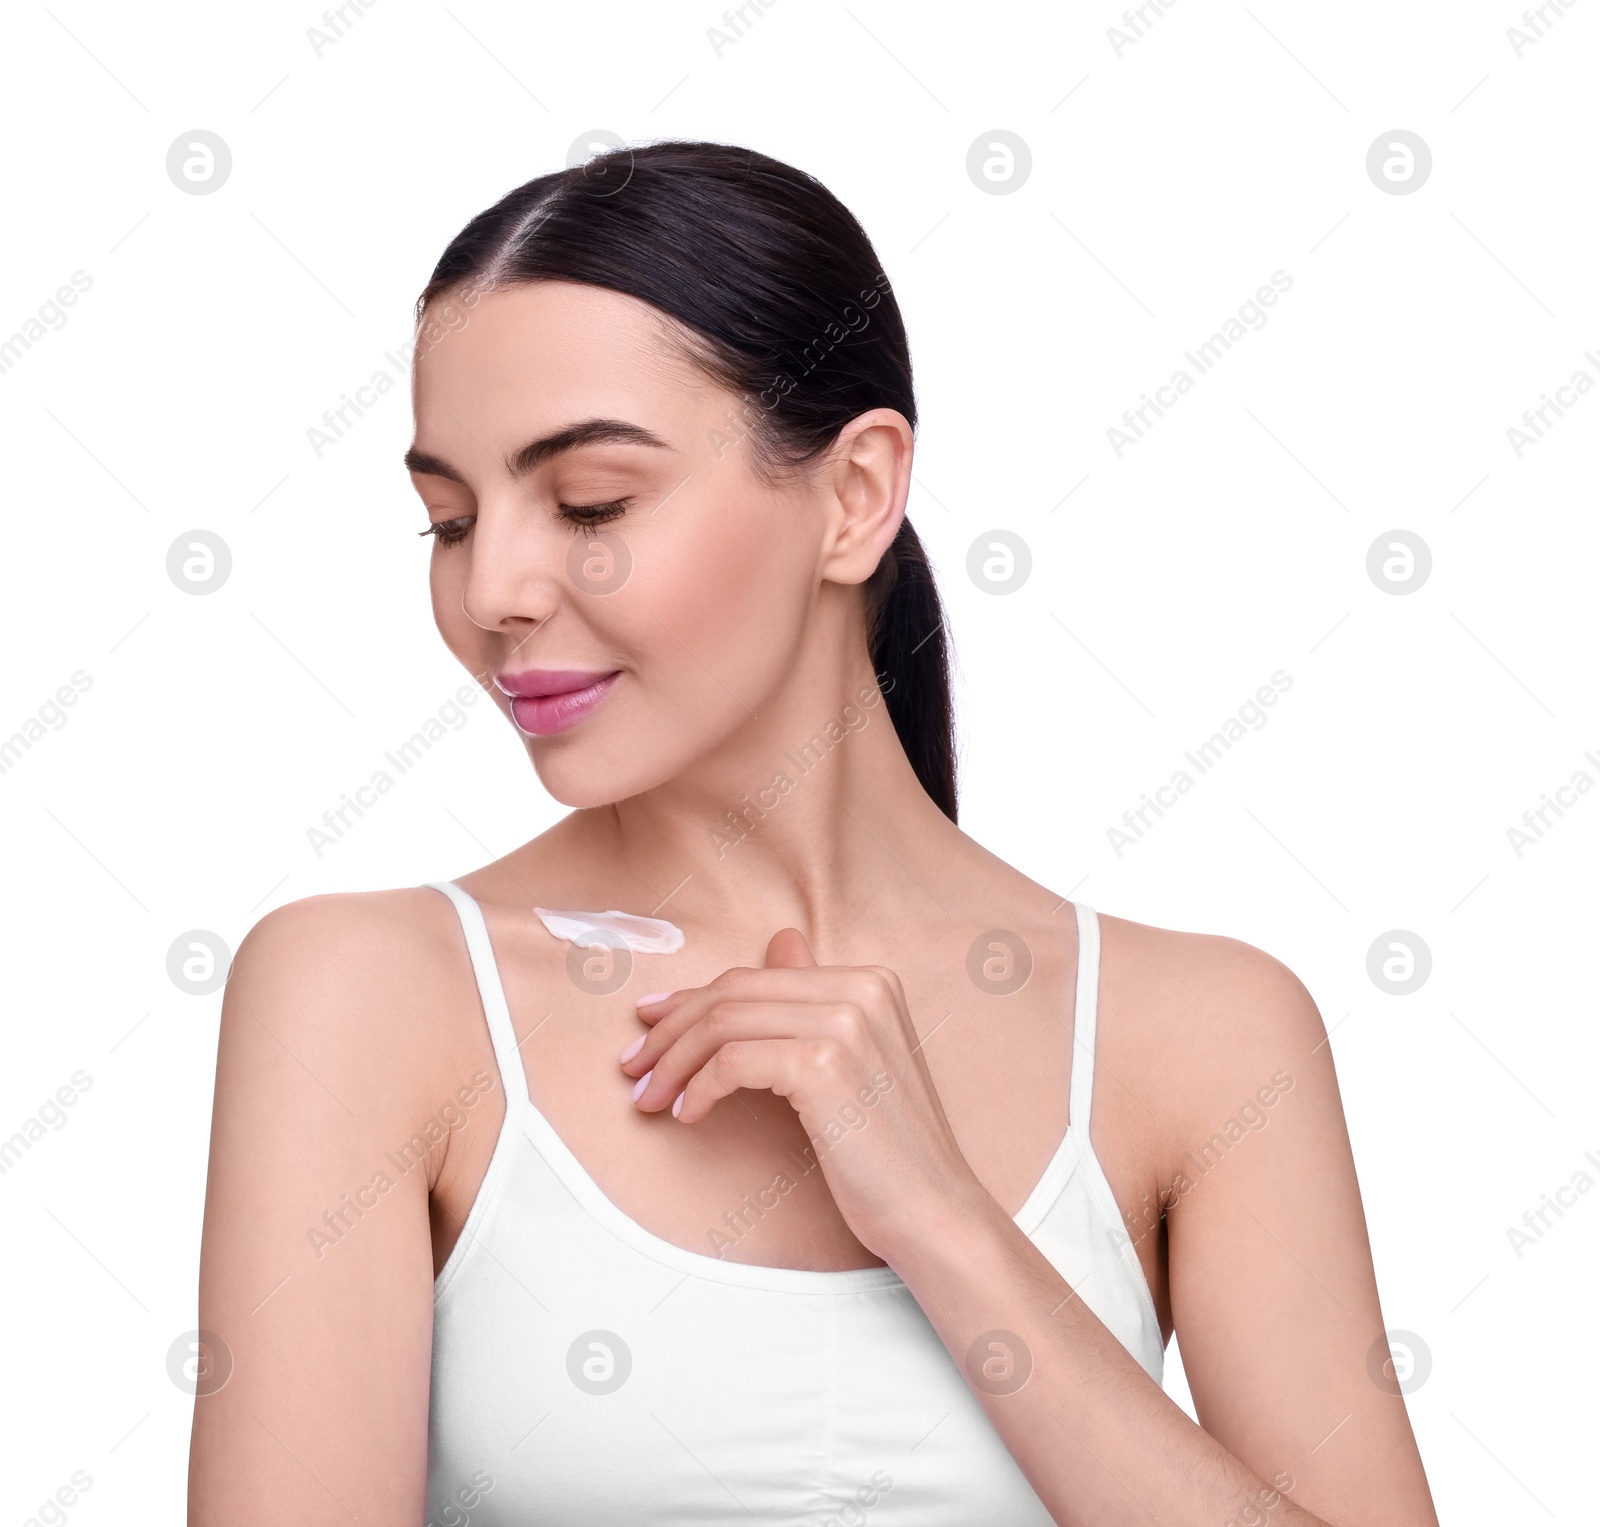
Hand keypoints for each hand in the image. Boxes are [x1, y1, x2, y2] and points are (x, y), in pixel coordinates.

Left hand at [618, 929, 993, 1261]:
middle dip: (672, 1028)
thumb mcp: (853, 1060)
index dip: (692, 1000)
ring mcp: (846, 1022)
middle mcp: (861, 988)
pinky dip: (700, 1086)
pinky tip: (689, 1113)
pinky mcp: (825, 1064)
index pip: (756, 976)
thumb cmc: (887, 1148)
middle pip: (734, 993)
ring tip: (651, 1096)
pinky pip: (733, 1061)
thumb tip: (781, 941)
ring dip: (674, 1061)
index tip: (650, 1025)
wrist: (933, 1211)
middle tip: (635, 1064)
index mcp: (869, 979)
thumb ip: (814, 1000)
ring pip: (725, 1022)